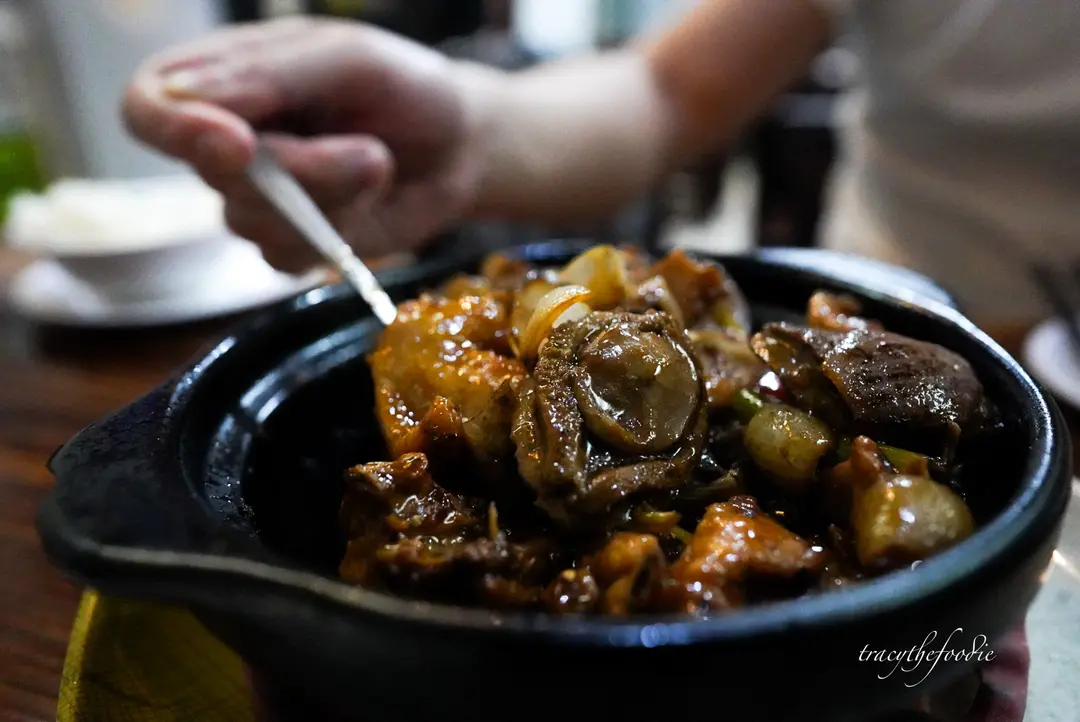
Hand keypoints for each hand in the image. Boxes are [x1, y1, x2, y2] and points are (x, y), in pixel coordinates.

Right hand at [123, 18, 485, 270]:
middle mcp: (229, 142)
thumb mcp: (349, 58)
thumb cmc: (404, 88)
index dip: (173, 127)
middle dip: (297, 168)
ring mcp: (257, 200)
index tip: (234, 140)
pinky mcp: (292, 245)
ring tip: (379, 162)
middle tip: (365, 151)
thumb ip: (272, 73)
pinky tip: (372, 196)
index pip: (147, 105)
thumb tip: (183, 97)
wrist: (462, 147)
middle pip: (211, 172)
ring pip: (252, 219)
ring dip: (331, 194)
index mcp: (222, 78)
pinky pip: (288, 254)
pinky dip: (341, 229)